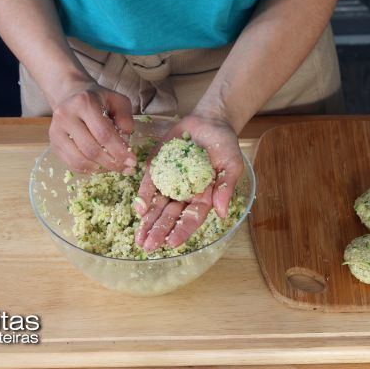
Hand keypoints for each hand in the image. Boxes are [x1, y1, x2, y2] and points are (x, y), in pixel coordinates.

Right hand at [48, 80, 136, 173]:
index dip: (119, 151)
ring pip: (80, 160)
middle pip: (91, 149)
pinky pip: (71, 164)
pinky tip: (100, 166)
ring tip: (114, 167)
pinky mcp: (53, 143)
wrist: (70, 95)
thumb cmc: (97, 99)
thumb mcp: (117, 100)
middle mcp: (66, 116)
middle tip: (126, 168)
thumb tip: (126, 140)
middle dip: (112, 163)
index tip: (132, 162)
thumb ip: (125, 117)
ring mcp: (56, 131)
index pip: (103, 133)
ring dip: (100, 169)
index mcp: (84, 103)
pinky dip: (89, 170)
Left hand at [134, 113, 243, 250]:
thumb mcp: (231, 165)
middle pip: (171, 216)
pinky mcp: (158, 167)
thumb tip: (222, 213)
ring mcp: (170, 182)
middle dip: (159, 231)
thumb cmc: (225, 145)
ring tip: (139, 239)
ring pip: (157, 206)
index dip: (181, 231)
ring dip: (148, 222)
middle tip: (148, 247)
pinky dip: (143, 197)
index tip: (171, 243)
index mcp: (204, 197)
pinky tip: (138, 210)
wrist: (210, 121)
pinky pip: (149, 184)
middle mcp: (185, 193)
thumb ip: (225, 187)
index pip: (191, 218)